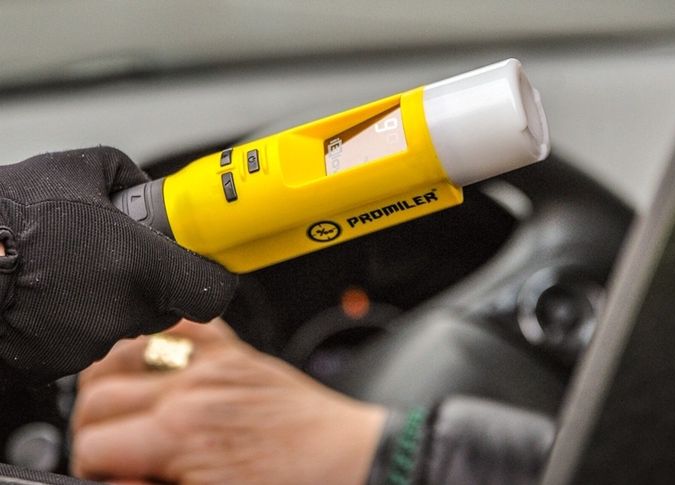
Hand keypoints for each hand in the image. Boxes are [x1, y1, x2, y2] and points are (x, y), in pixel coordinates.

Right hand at [0, 148, 235, 379]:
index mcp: (136, 262)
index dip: (212, 280)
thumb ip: (127, 174)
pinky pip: (88, 341)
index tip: (208, 270)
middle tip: (125, 261)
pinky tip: (53, 297)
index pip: (211, 292)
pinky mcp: (59, 362)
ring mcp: (89, 341)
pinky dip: (79, 323)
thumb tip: (148, 189)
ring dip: (114, 303)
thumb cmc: (6, 214)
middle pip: (168, 308)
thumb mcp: (76, 168)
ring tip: (75, 273)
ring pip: (126, 324)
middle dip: (156, 285)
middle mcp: (120, 308)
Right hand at [72, 319, 385, 484]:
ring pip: (124, 350)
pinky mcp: (238, 350)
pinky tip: (161, 365)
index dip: (91, 467)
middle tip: (115, 452)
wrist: (353, 463)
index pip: (91, 442)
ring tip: (126, 411)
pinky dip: (160, 335)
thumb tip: (115, 477)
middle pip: (96, 395)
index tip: (111, 475)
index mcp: (181, 432)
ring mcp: (217, 360)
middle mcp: (194, 386)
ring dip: (111, 380)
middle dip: (94, 428)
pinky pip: (185, 322)